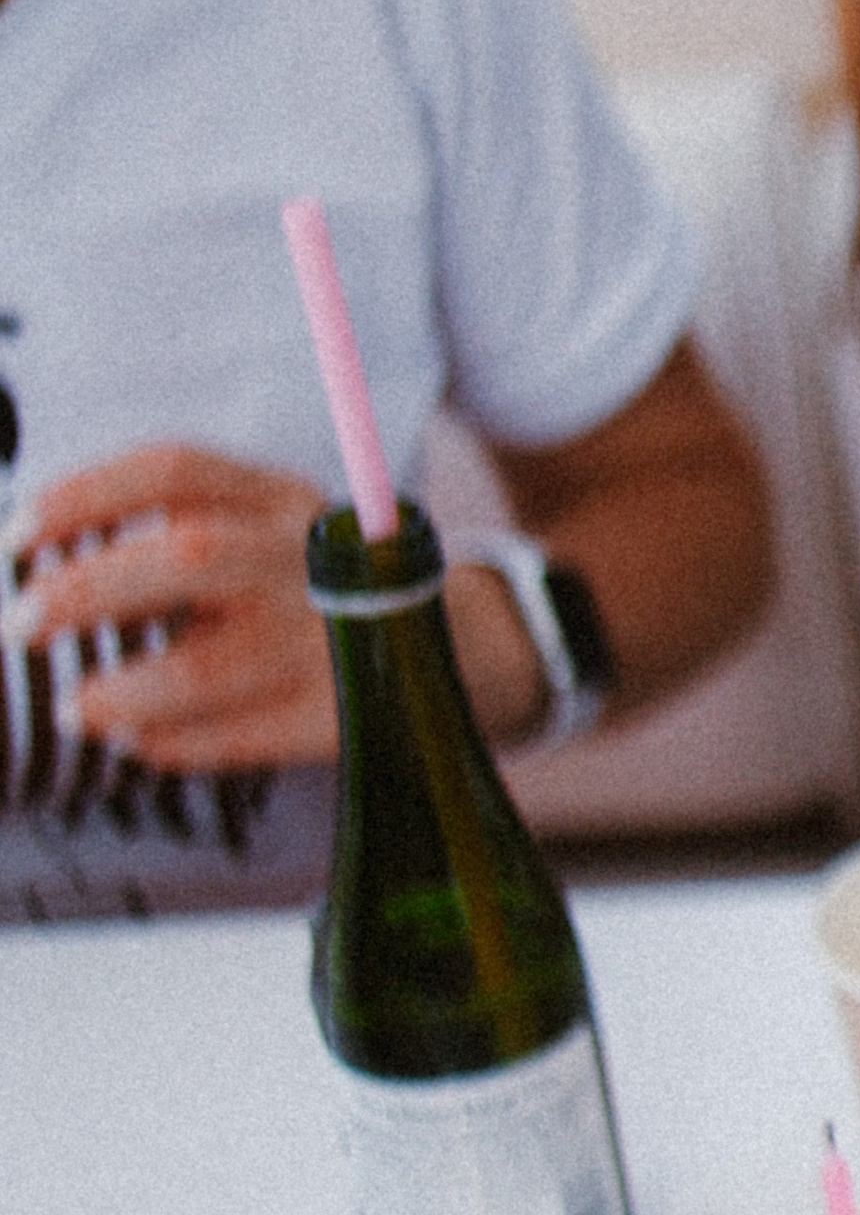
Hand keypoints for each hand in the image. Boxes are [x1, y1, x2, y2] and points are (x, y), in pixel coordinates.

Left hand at [2, 445, 336, 769]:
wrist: (460, 644)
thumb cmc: (321, 582)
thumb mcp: (274, 524)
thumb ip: (186, 524)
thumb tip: (47, 555)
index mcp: (282, 499)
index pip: (177, 471)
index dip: (89, 495)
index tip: (19, 529)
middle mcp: (309, 558)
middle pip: (191, 556)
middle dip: (89, 588)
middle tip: (21, 621)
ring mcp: (330, 638)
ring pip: (212, 663)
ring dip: (126, 688)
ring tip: (75, 706)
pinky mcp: (343, 713)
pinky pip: (241, 737)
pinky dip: (176, 743)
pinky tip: (135, 740)